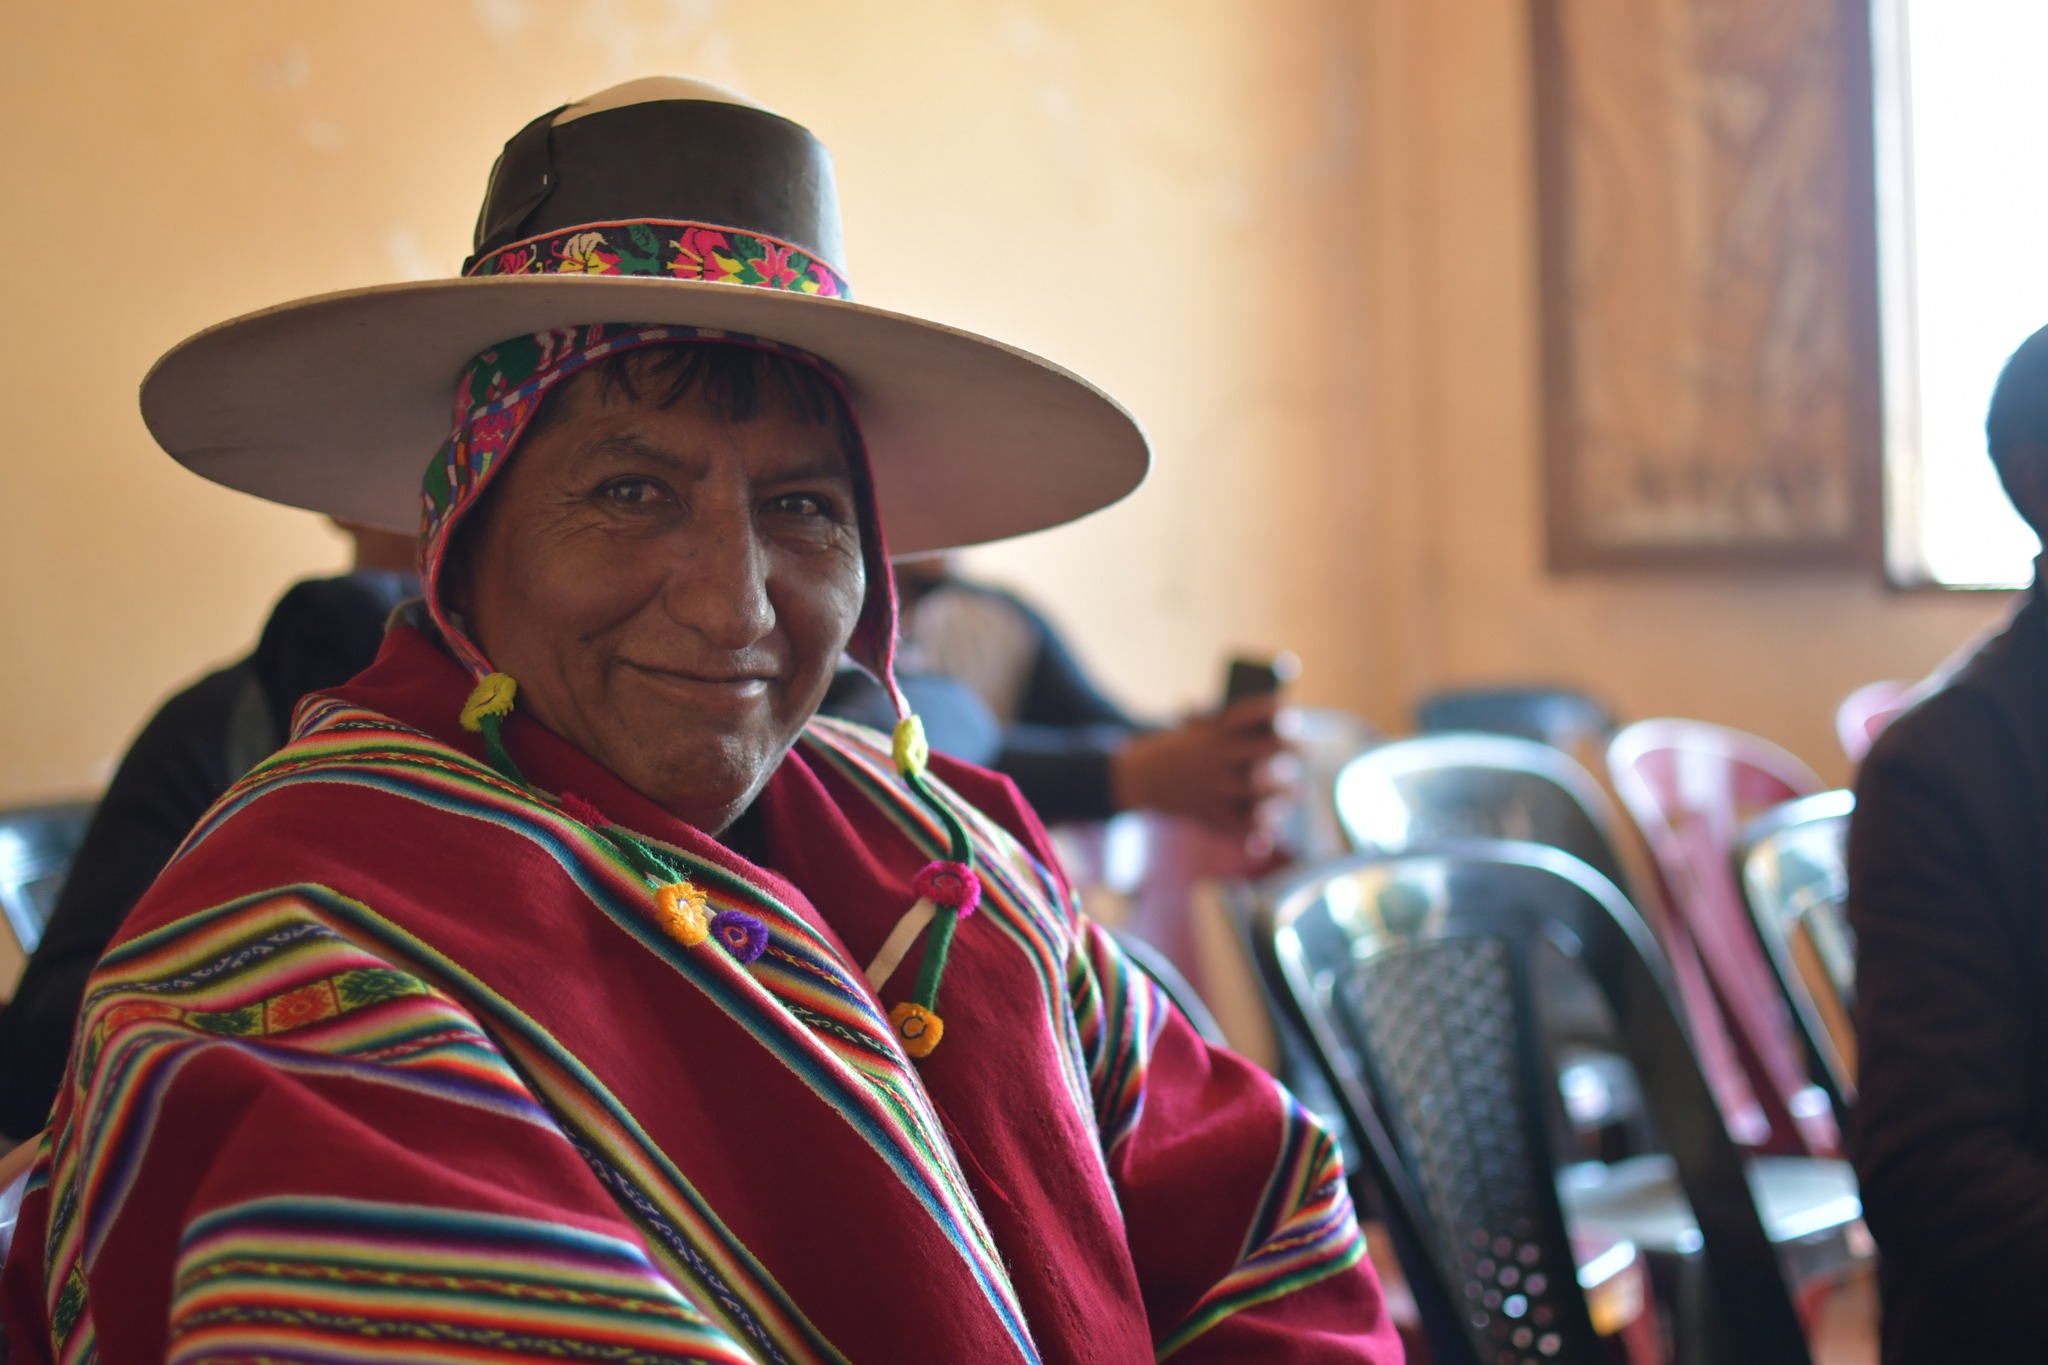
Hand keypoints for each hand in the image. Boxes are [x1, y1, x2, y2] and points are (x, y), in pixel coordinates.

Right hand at [1108, 694, 1296, 837]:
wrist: (1135, 778)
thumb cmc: (1176, 752)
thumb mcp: (1195, 728)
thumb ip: (1229, 728)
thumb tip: (1272, 726)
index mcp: (1215, 728)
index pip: (1253, 711)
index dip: (1274, 709)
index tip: (1287, 710)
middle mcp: (1217, 754)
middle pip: (1268, 749)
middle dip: (1291, 750)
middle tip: (1305, 753)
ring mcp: (1214, 783)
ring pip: (1261, 789)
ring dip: (1284, 791)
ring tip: (1295, 793)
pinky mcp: (1208, 810)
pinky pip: (1242, 823)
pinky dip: (1259, 828)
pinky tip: (1270, 825)